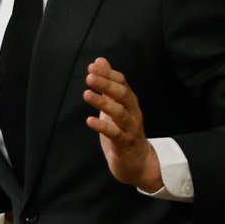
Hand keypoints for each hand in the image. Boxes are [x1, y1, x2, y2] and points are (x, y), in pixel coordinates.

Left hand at [83, 57, 161, 191]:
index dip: (108, 74)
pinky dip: (102, 127)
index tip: (92, 66)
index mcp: (130, 103)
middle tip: (89, 77)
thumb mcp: (114, 106)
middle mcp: (133, 113)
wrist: (137, 163)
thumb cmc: (123, 131)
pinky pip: (115, 134)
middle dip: (106, 84)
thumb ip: (107, 84)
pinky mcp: (125, 145)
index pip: (122, 83)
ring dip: (103, 103)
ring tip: (86, 94)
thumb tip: (100, 60)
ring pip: (120, 113)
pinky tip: (89, 120)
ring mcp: (131, 129)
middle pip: (122, 95)